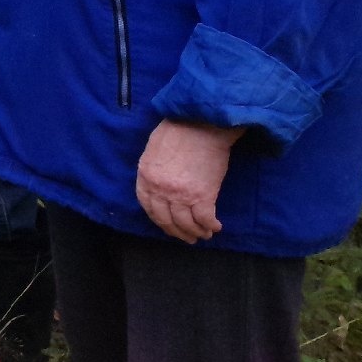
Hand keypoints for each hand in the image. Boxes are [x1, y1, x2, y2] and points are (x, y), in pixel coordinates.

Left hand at [136, 120, 242, 242]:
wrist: (201, 124)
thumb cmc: (178, 130)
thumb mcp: (154, 149)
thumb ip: (154, 169)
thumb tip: (159, 183)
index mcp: (145, 175)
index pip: (147, 206)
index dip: (159, 219)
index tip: (167, 225)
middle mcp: (160, 189)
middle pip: (166, 219)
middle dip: (177, 232)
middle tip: (187, 237)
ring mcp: (180, 195)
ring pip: (186, 224)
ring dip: (195, 233)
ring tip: (203, 234)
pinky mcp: (202, 196)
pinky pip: (204, 219)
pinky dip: (210, 226)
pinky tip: (215, 227)